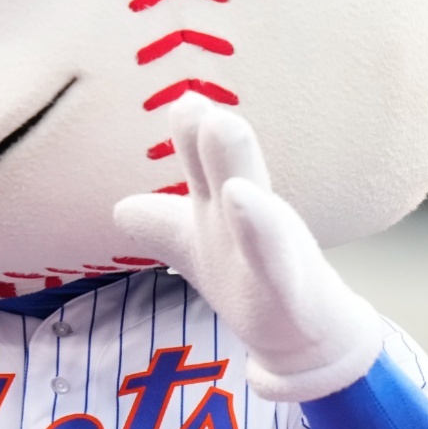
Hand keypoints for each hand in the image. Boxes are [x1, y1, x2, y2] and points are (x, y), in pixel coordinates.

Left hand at [114, 99, 384, 401]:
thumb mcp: (200, 247)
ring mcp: (267, 251)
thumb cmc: (251, 276)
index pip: (199, 162)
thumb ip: (161, 223)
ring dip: (235, 163)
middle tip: (190, 98)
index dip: (191, 131)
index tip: (186, 98)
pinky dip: (257, 228)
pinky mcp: (285, 287)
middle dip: (205, 135)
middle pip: (224, 170)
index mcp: (217, 208)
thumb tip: (121, 208)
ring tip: (222, 124)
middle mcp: (242, 219)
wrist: (306, 330)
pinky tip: (241, 199)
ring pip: (249, 204)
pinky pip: (269, 258)